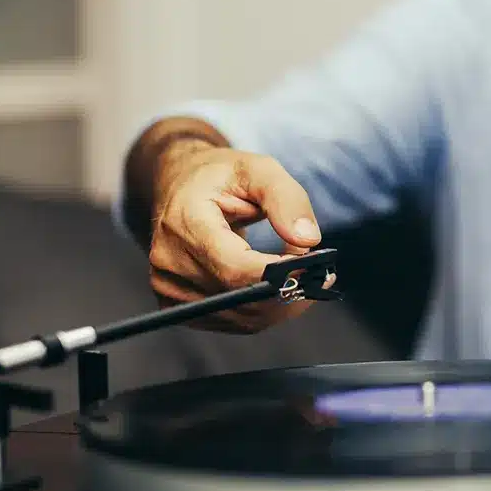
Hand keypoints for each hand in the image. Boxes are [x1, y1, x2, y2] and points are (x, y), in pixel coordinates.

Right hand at [147, 141, 331, 332]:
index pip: (234, 268)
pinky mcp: (178, 307)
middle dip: (289, 289)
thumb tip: (308, 239)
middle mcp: (170, 261)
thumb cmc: (219, 176)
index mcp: (184, 222)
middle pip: (242, 297)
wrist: (180, 187)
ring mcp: (170, 289)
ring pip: (243, 317)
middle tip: (319, 273)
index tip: (313, 265)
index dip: (279, 274)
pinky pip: (234, 321)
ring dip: (281, 302)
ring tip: (299, 274)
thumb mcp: (257, 169)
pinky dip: (264, 309)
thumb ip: (286, 199)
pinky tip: (275, 285)